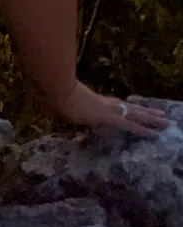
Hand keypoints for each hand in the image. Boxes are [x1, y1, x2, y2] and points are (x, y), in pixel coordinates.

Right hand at [54, 81, 168, 136]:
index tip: (141, 110)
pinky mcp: (112, 119)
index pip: (121, 106)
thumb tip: (64, 107)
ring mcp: (112, 111)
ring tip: (166, 122)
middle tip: (163, 115)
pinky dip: (144, 131)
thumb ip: (71, 105)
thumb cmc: (60, 95)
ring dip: (153, 120)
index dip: (132, 109)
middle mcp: (109, 104)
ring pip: (138, 116)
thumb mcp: (68, 103)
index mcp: (100, 101)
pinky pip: (132, 127)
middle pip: (133, 109)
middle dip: (148, 113)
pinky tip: (154, 134)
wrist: (61, 92)